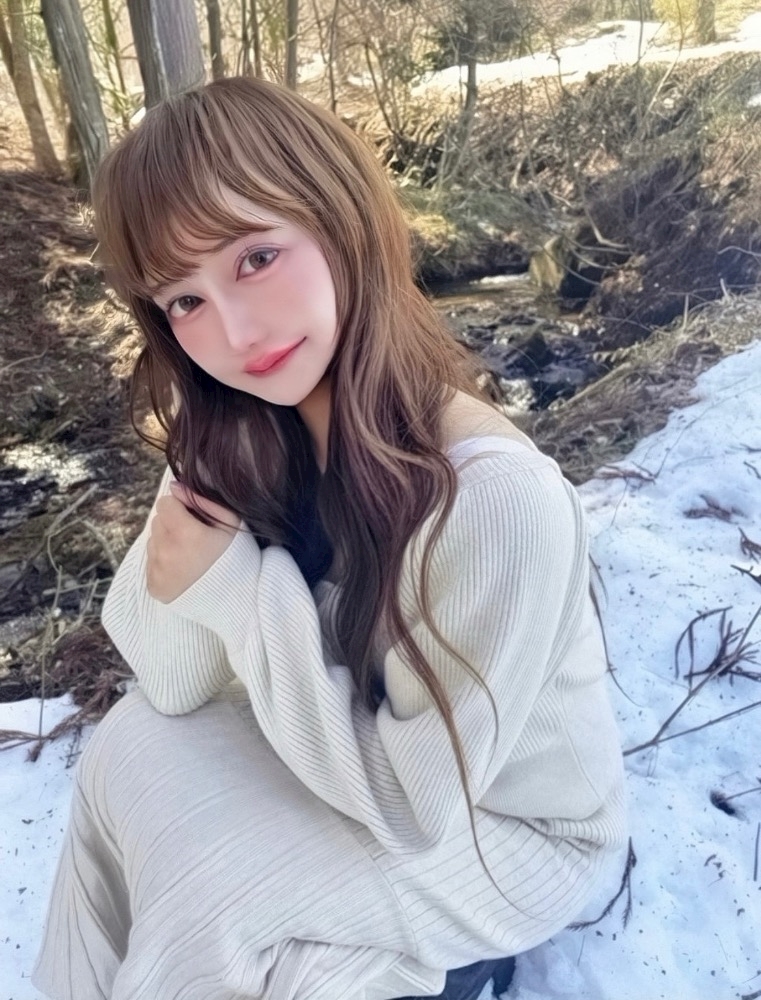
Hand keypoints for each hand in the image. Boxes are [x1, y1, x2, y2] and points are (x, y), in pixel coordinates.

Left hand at [146, 482, 242, 603]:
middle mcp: (166, 553)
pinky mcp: (154, 587)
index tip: (195, 518)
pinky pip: (151, 563)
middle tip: (194, 538)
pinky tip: (184, 570)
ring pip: (153, 541)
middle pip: (157, 522)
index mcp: (185, 534)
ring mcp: (158, 572)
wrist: (239, 600)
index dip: (180, 507)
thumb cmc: (237, 557)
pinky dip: (164, 563)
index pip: (165, 503)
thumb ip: (202, 500)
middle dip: (173, 524)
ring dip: (167, 543)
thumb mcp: (231, 523)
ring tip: (189, 556)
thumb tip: (175, 487)